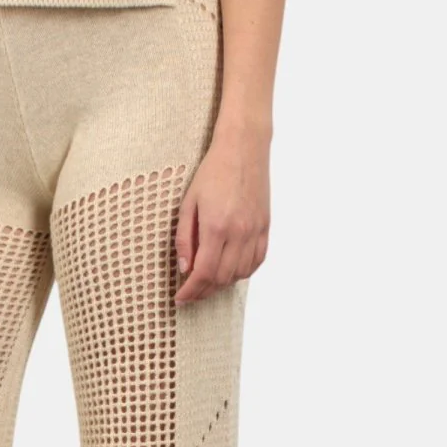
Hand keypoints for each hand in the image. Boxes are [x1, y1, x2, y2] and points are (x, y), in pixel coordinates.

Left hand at [173, 125, 270, 305]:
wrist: (243, 149)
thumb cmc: (212, 172)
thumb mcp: (188, 204)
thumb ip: (185, 239)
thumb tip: (185, 269)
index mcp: (216, 226)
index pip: (204, 272)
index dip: (191, 291)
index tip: (181, 298)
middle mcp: (239, 232)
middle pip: (222, 278)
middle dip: (204, 291)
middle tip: (190, 294)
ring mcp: (255, 231)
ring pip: (240, 274)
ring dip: (222, 284)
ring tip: (207, 283)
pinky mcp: (266, 227)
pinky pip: (256, 261)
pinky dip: (242, 273)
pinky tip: (230, 272)